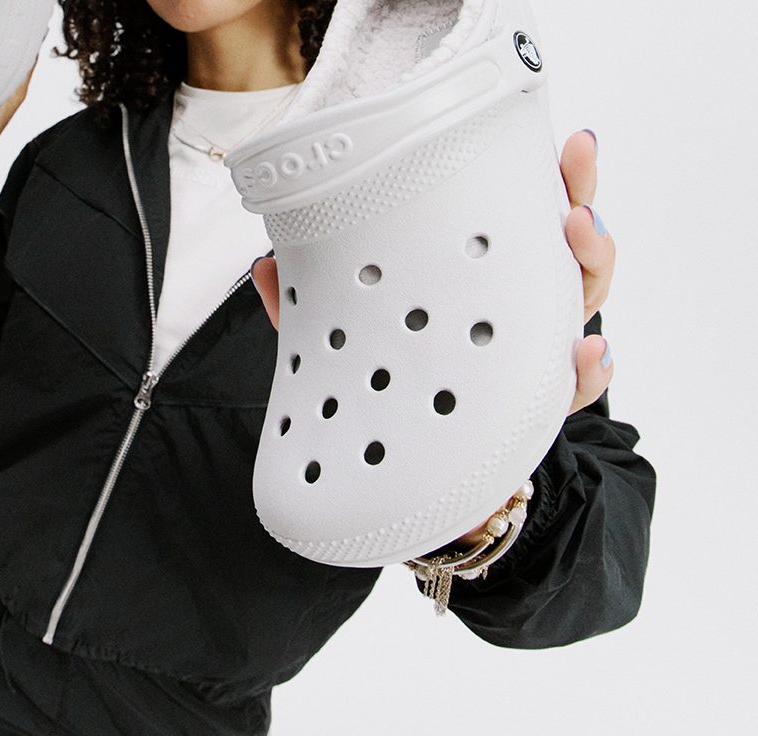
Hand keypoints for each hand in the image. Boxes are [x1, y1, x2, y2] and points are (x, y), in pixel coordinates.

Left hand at [250, 129, 616, 548]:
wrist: (410, 477)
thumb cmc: (385, 388)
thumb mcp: (345, 341)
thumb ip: (306, 309)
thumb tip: (264, 265)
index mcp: (478, 284)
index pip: (522, 220)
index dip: (549, 179)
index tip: (563, 140)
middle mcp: (514, 315)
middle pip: (566, 253)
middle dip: (581, 210)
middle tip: (573, 188)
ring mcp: (530, 361)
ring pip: (580, 308)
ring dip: (590, 269)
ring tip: (578, 238)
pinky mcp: (530, 413)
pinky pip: (573, 389)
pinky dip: (587, 372)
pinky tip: (587, 353)